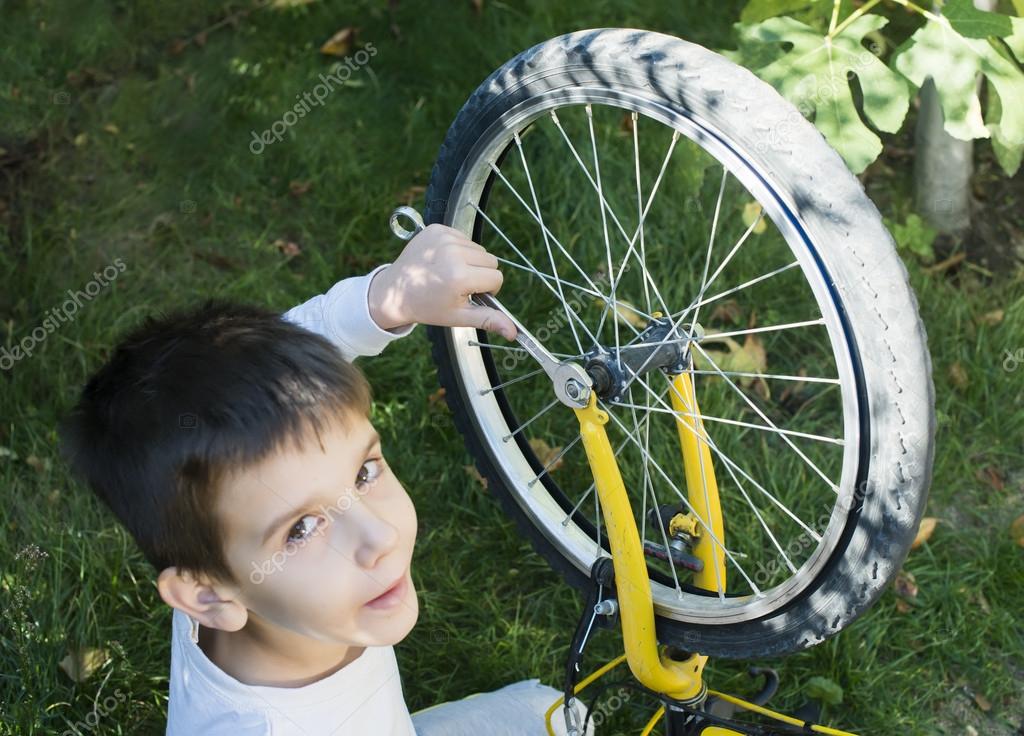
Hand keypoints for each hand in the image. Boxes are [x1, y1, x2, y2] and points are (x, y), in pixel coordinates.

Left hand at [368, 223, 516, 340]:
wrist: (394, 292)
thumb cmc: (427, 306)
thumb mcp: (458, 317)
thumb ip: (488, 319)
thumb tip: (514, 332)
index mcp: (459, 275)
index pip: (496, 278)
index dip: (487, 289)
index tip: (470, 294)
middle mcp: (452, 252)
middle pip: (490, 260)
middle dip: (480, 274)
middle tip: (458, 285)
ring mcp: (443, 237)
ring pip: (478, 248)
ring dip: (469, 261)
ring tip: (448, 272)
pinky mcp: (437, 228)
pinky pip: (463, 237)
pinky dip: (457, 249)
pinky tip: (442, 261)